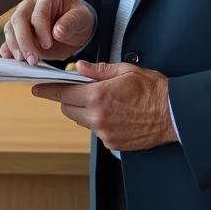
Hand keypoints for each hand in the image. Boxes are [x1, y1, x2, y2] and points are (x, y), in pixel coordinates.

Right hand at [0, 0, 95, 65]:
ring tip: (25, 61)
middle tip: (32, 59)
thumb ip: (70, 23)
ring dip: (15, 46)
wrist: (75, 27)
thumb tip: (57, 32)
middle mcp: (30, 4)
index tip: (47, 44)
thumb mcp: (81, 18)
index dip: (41, 30)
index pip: (38, 13)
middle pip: (19, 20)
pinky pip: (9, 38)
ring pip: (10, 29)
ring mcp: (22, 17)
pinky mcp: (19, 32)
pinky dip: (8, 48)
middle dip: (24, 41)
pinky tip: (10, 57)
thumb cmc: (78, 18)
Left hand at [31, 61, 177, 150]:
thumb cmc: (153, 90)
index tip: (36, 89)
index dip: (47, 90)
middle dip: (68, 98)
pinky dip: (98, 121)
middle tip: (78, 89)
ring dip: (84, 110)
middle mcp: (98, 117)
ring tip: (102, 100)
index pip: (62, 93)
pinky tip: (114, 113)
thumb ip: (98, 70)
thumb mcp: (125, 70)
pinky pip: (96, 131)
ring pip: (81, 120)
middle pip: (67, 109)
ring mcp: (104, 132)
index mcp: (98, 96)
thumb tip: (80, 67)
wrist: (174, 114)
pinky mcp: (112, 143)